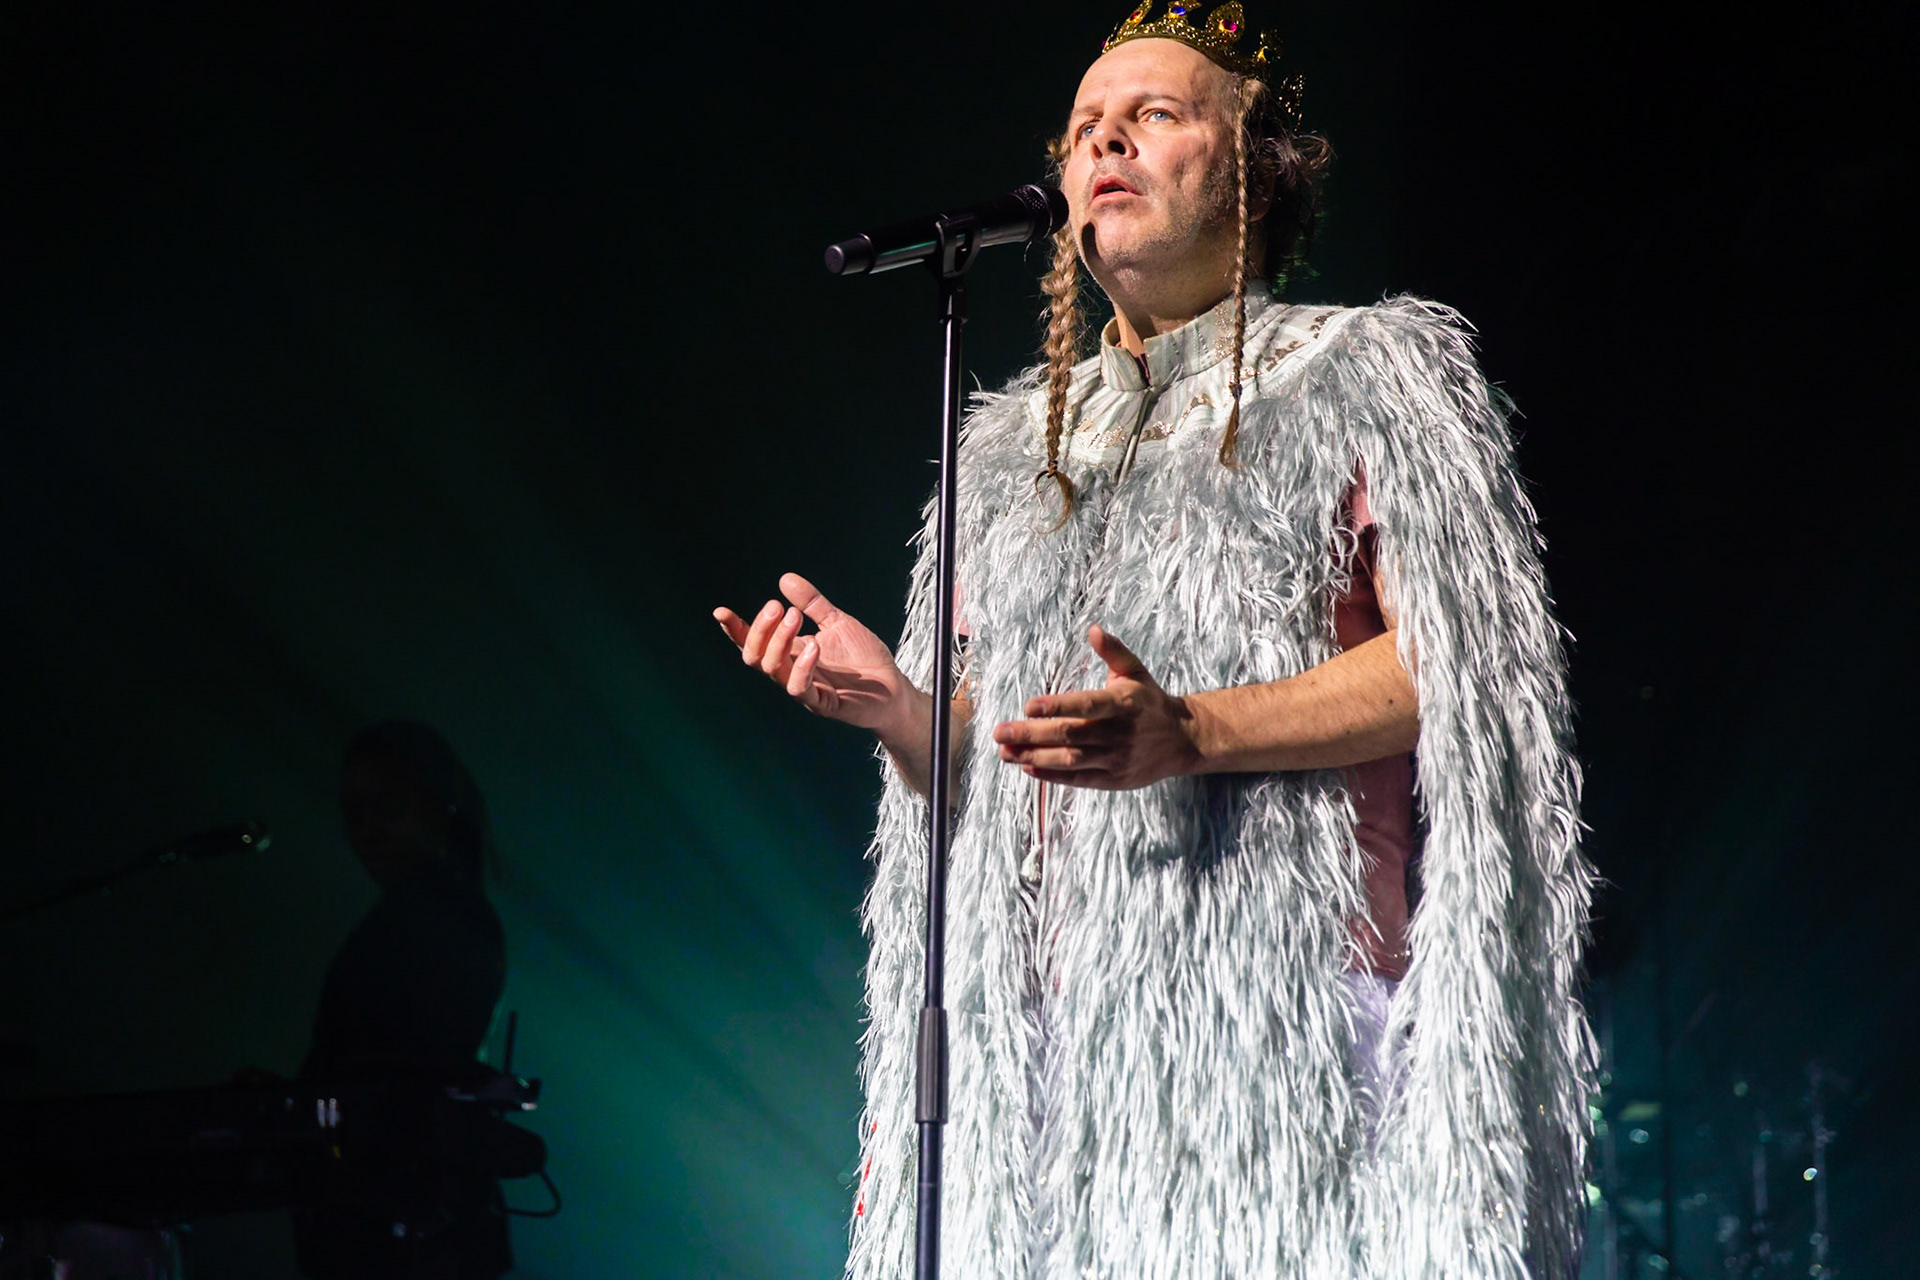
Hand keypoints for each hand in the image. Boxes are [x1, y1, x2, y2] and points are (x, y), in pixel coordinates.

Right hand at [714, 573, 913, 731]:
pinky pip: (800, 689)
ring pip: (772, 670)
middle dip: (759, 630)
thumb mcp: (837, 621)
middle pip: (754, 657)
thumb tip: (785, 578)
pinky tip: (814, 646)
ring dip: (780, 641)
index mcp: (790, 654)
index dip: (735, 630)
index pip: (753, 644)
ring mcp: (805, 690)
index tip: (720, 611)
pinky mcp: (823, 704)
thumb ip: (812, 603)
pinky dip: (802, 667)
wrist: (893, 688)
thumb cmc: (863, 659)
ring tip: (795, 616)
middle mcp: (790, 673)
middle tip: (777, 606)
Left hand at [991, 625, 1198, 789]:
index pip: (1086, 706)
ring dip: (1034, 757)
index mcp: (1123, 703)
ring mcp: (1116, 759)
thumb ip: (1113, 651)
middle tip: (999, 732)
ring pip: (1069, 760)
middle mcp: (1119, 733)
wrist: (1183, 740)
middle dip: (1030, 734)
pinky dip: (1051, 775)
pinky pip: (1078, 780)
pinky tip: (1027, 767)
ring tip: (1005, 752)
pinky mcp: (1113, 780)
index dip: (1056, 707)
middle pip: (1069, 735)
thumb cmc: (1150, 701)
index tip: (1028, 706)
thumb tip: (1093, 628)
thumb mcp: (1135, 672)